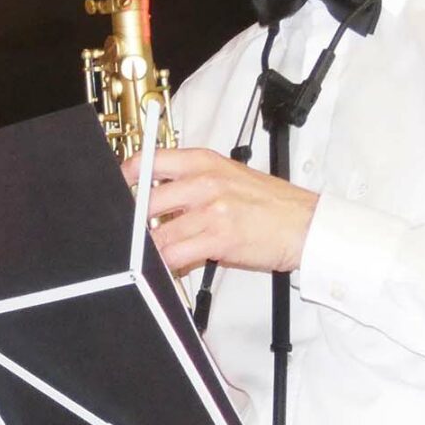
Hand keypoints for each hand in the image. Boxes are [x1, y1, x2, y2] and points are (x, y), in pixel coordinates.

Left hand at [126, 147, 318, 276]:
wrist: (306, 224)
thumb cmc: (270, 204)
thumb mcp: (228, 175)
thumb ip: (191, 181)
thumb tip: (153, 195)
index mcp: (203, 161)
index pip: (148, 161)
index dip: (125, 178)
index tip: (118, 193)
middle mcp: (204, 181)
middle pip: (145, 201)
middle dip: (136, 222)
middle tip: (134, 233)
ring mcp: (211, 209)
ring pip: (158, 233)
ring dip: (152, 248)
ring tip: (156, 253)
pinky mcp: (219, 237)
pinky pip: (176, 254)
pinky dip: (169, 263)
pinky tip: (174, 263)